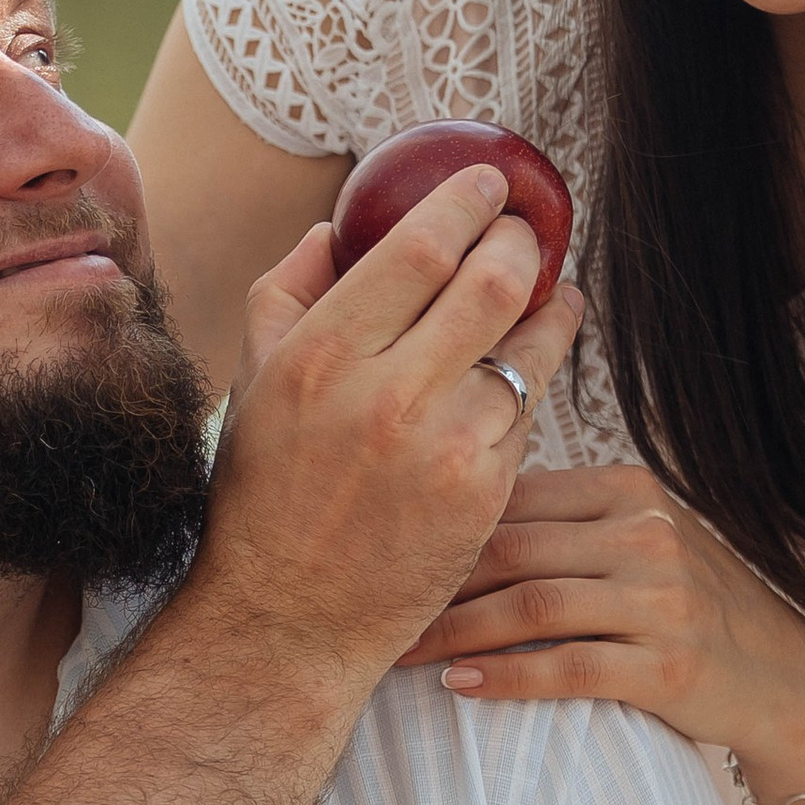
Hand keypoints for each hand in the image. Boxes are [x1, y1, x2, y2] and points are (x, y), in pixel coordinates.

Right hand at [194, 172, 581, 692]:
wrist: (287, 621)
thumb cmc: (263, 497)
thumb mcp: (252, 385)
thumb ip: (286, 293)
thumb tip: (334, 227)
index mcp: (322, 356)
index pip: (422, 247)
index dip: (468, 202)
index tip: (490, 183)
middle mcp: (387, 397)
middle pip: (494, 283)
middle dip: (523, 243)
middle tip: (526, 231)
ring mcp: (445, 449)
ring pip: (528, 349)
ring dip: (549, 310)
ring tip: (552, 293)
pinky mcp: (484, 495)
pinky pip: (526, 414)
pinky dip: (532, 382)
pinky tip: (527, 368)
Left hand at [402, 465, 804, 799]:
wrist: (785, 681)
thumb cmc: (688, 609)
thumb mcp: (636, 542)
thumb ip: (562, 522)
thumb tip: (447, 506)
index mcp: (628, 489)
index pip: (514, 494)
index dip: (438, 520)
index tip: (377, 544)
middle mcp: (647, 533)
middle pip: (512, 545)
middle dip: (432, 576)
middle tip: (367, 601)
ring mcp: (663, 598)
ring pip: (532, 605)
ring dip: (455, 630)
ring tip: (400, 651)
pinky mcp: (670, 665)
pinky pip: (568, 667)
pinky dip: (506, 676)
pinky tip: (460, 686)